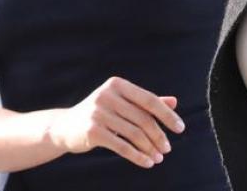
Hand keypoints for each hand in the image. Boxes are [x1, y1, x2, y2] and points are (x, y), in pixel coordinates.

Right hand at [46, 77, 184, 168]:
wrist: (66, 126)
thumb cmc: (101, 113)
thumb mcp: (122, 103)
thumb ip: (146, 102)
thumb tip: (174, 101)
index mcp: (117, 84)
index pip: (149, 100)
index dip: (167, 115)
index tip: (180, 128)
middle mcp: (107, 95)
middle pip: (143, 119)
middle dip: (159, 136)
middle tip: (167, 149)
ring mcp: (98, 112)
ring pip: (134, 134)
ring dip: (150, 148)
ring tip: (158, 158)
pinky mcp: (92, 131)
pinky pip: (122, 146)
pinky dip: (137, 156)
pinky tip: (147, 162)